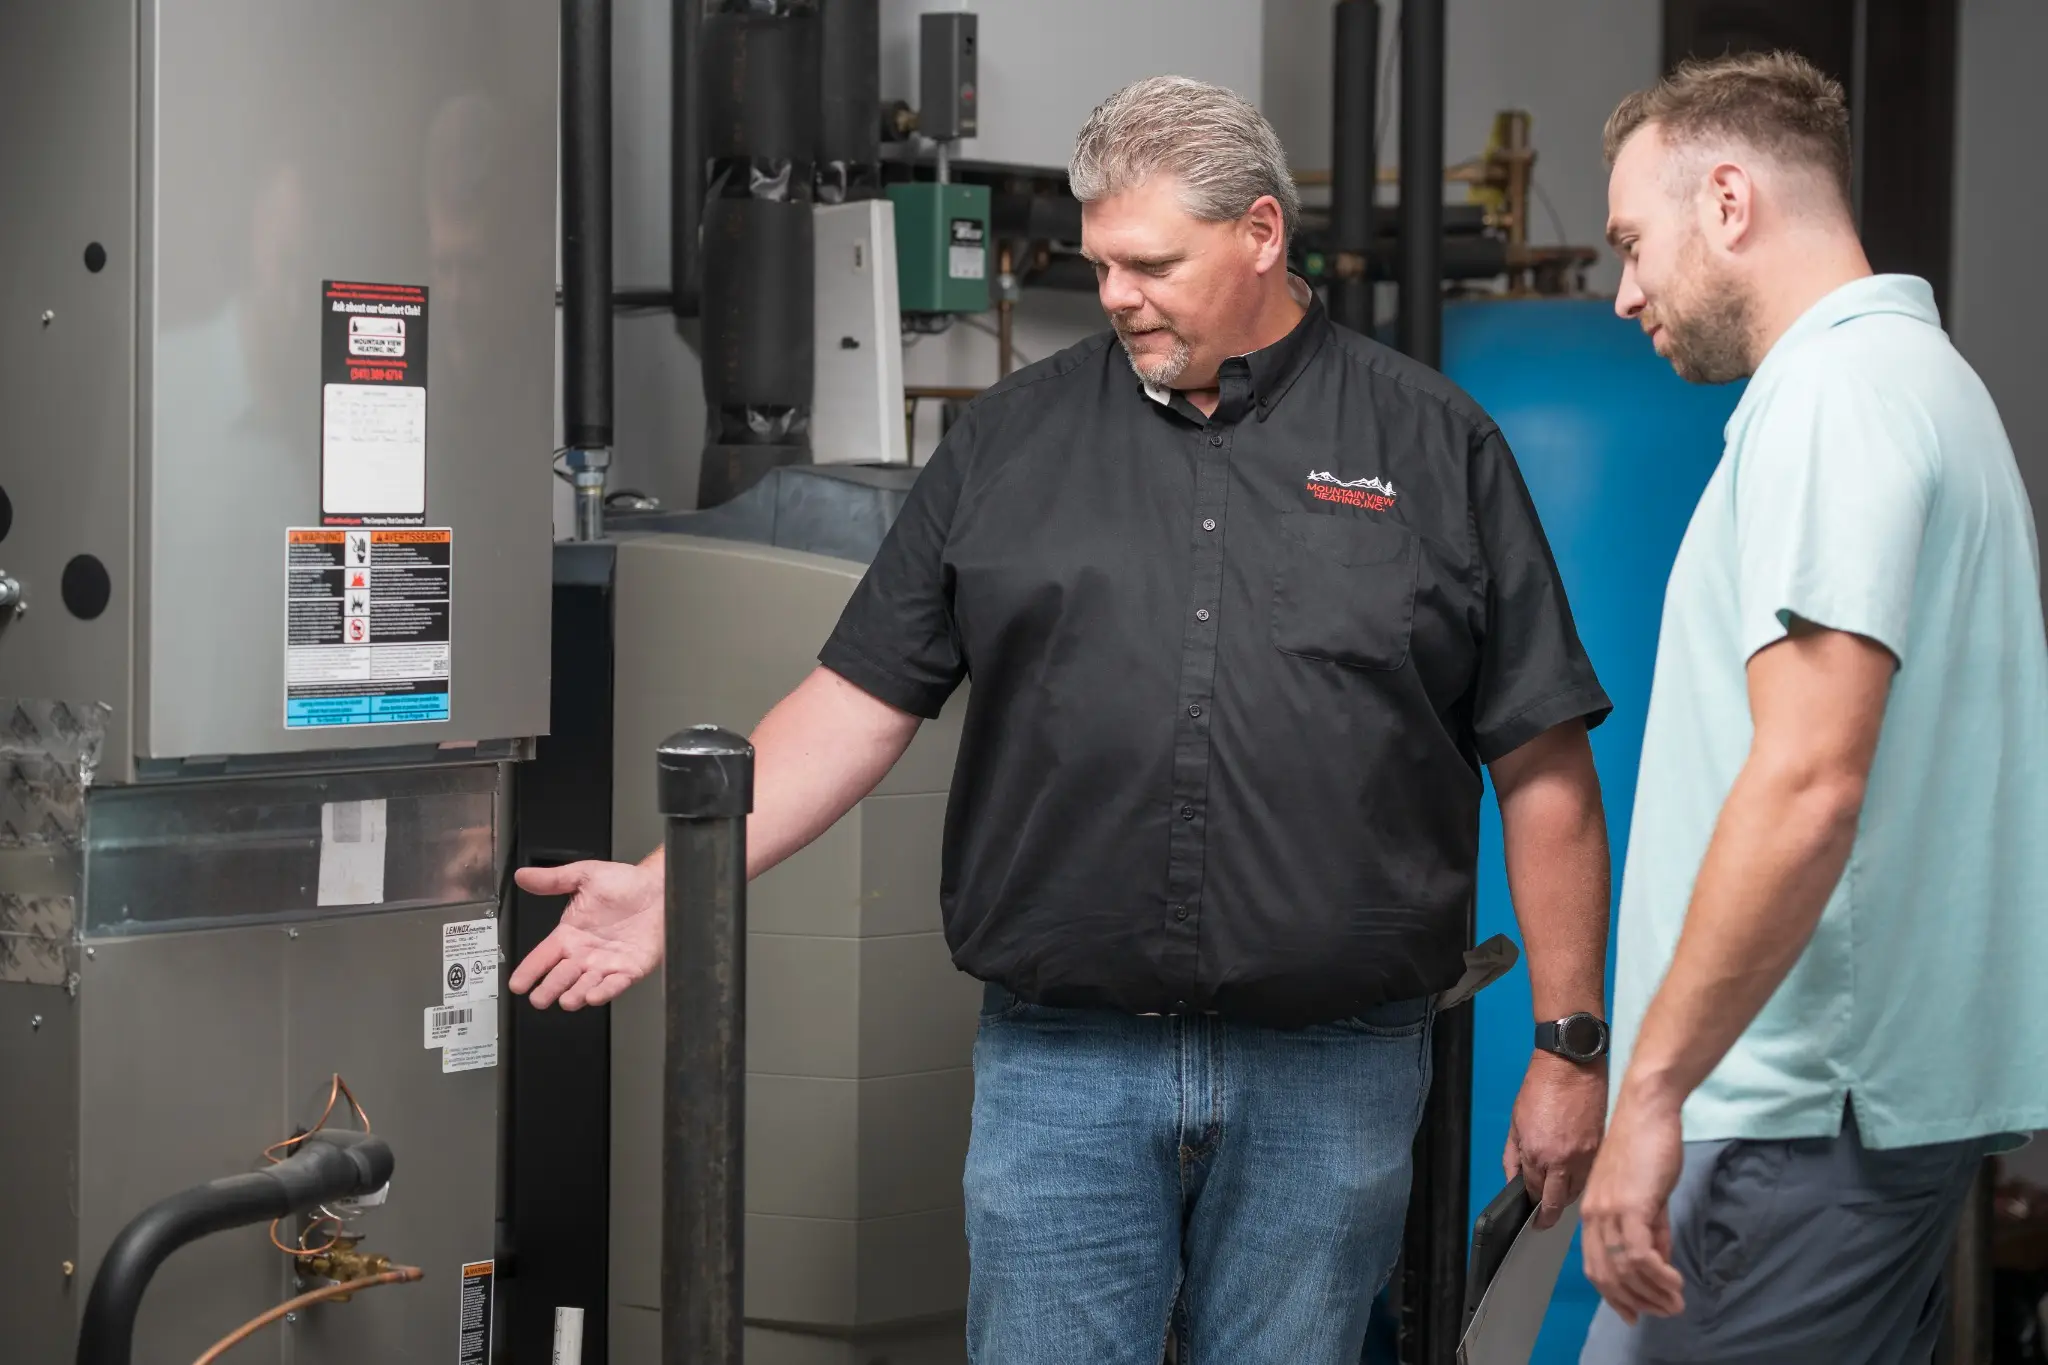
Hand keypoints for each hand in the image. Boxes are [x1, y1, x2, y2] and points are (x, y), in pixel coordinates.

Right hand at [509, 860, 663, 1008]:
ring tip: (567, 1000)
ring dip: (576, 995)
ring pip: (586, 985)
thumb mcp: (584, 876)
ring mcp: (607, 963)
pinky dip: (605, 992)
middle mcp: (585, 953)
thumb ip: (553, 879)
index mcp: (570, 935)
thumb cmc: (625, 882)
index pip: (543, 956)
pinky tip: (594, 996)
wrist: (659, 887)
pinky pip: (615, 984)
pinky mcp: (630, 969)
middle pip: (561, 976)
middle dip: (549, 989)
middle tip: (539, 999)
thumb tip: (523, 876)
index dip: (529, 970)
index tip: (516, 984)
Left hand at [1505, 1052, 1605, 1228]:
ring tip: (1559, 1198)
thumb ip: (1512, 1156)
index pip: (1535, 1193)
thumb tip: (1513, 1180)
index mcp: (1538, 1154)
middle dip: (1550, 1215)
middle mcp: (1564, 1161)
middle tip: (1544, 1221)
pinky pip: (1591, 1176)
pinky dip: (1583, 1182)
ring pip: (1578, 1192)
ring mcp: (1586, 1157)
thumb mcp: (1515, 1123)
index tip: (1532, 1213)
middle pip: (1558, 1202)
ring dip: (1568, 1198)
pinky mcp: (1602, 1148)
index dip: (1532, 1205)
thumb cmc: (1540, 1089)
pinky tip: (1576, 1179)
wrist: (1571, 1066)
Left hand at [1580, 1089, 1686, 1322]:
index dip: (1614, 1295)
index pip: (1595, 1266)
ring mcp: (1610, 1210)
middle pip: (1606, 1275)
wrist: (1647, 1111)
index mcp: (1592, 1212)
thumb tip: (1659, 1259)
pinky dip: (1658, 1275)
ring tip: (1676, 1304)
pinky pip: (1640, 1254)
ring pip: (1624, 1269)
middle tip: (1664, 1312)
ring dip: (1652, 1293)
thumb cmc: (1647, 1145)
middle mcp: (1594, 1214)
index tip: (1635, 1313)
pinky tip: (1675, 1282)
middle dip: (1636, 1301)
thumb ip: (1651, 1227)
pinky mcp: (1631, 1205)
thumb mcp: (1646, 1194)